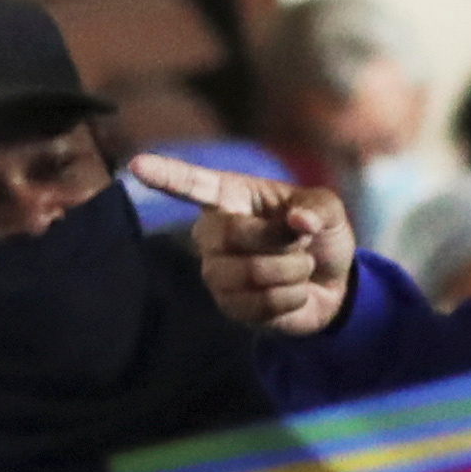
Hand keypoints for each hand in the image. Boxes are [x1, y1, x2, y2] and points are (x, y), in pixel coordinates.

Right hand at [134, 156, 354, 333]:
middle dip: (280, 240)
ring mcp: (216, 272)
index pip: (194, 185)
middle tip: (301, 241)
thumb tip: (298, 221)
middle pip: (231, 234)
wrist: (332, 282)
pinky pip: (262, 303)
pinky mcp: (228, 306)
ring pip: (250, 272)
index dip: (167, 175)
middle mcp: (213, 234)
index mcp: (233, 197)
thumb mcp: (328, 210)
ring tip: (299, 267)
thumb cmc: (319, 234)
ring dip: (292, 271)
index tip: (137, 165)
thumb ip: (316, 208)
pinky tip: (293, 292)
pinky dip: (293, 297)